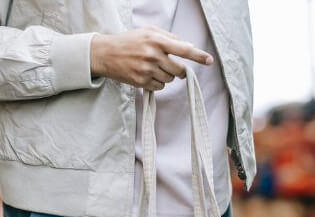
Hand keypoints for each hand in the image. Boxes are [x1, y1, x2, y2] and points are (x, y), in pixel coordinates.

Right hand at [90, 27, 213, 90]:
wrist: (105, 53)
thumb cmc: (129, 41)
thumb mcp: (148, 31)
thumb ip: (169, 37)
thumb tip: (187, 46)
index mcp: (157, 40)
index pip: (183, 49)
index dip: (198, 56)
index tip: (209, 60)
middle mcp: (153, 55)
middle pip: (179, 70)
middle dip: (180, 70)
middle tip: (173, 66)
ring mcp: (147, 70)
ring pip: (170, 79)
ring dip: (167, 76)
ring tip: (153, 68)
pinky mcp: (141, 82)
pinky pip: (160, 87)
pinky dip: (158, 83)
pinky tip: (147, 75)